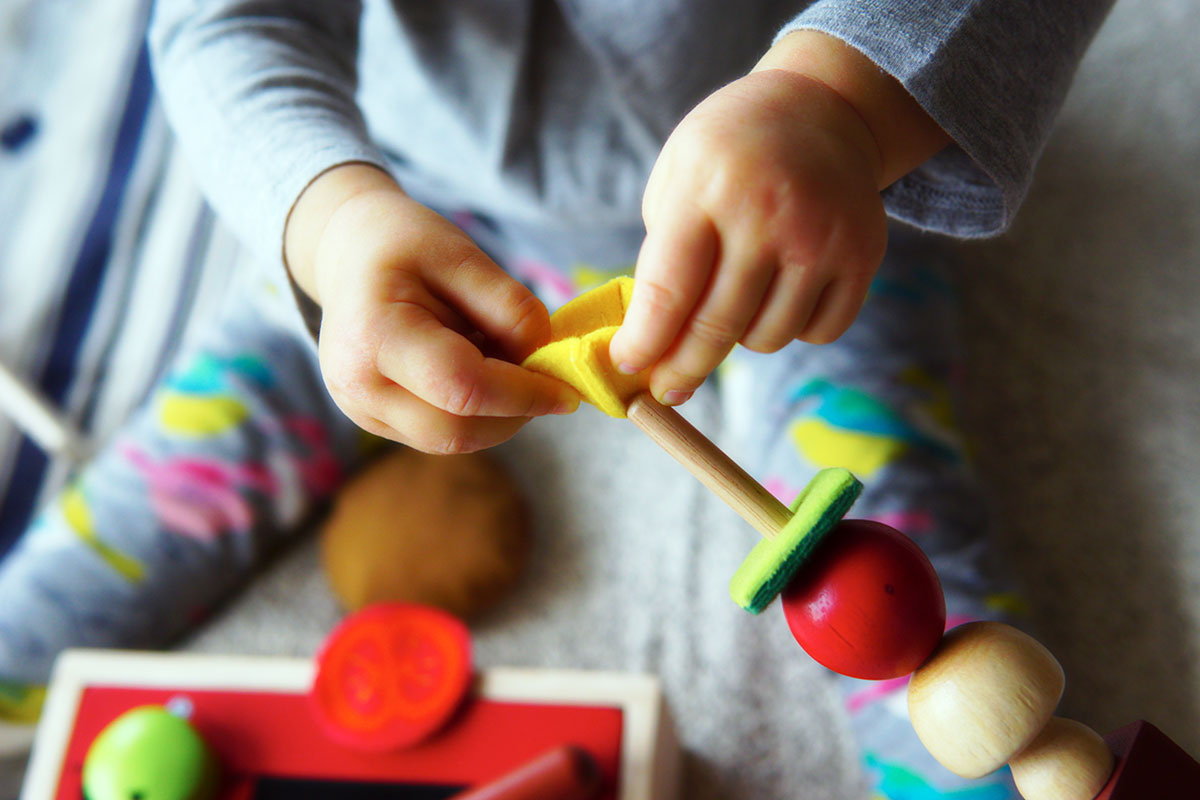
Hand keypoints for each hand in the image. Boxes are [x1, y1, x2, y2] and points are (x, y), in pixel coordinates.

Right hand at [287, 166, 577, 452]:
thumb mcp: (462, 255)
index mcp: (375, 336)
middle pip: (457, 432)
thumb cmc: (406, 245)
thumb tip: (546, 360)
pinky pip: (439, 435)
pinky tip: (478, 373)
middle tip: (544, 379)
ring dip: (498, 417)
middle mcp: (357, 387)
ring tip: (504, 365)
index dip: (525, 395)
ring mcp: (360, 411)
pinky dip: (475, 415)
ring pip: (451, 442)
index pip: (464, 388)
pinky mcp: (373, 421)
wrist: (349, 252)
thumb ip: (509, 307)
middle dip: (515, 414)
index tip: (568, 391)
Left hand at [609, 31, 949, 405]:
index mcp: (708, 189)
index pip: (668, 291)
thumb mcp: (676, 176)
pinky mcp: (863, 255)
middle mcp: (769, 214)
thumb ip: (660, 255)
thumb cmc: (729, 153)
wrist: (822, 109)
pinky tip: (779, 297)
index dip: (644, 342)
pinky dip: (793, 328)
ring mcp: (822, 237)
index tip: (628, 366)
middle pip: (716, 327)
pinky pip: (819, 332)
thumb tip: (650, 342)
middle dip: (682, 369)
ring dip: (740, 339)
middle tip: (666, 389)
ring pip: (767, 338)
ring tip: (732, 307)